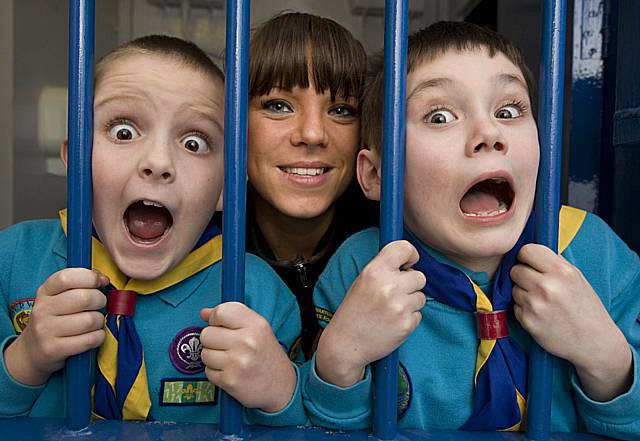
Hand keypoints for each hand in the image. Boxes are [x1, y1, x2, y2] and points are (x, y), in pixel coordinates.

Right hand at [4, 268, 107, 384]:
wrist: (32, 351)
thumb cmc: (55, 319)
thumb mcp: (60, 297)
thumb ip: (81, 283)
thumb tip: (103, 279)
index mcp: (45, 292)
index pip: (66, 277)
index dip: (90, 278)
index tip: (100, 282)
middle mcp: (42, 309)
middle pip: (84, 298)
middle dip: (100, 301)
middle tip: (99, 305)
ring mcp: (46, 331)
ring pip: (90, 320)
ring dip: (100, 321)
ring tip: (94, 322)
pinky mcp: (53, 349)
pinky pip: (90, 339)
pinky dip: (99, 336)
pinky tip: (93, 335)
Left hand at [199, 302, 295, 412]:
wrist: (281, 386)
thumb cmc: (266, 355)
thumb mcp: (257, 329)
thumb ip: (232, 316)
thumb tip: (204, 312)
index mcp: (256, 325)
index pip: (221, 312)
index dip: (215, 318)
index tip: (220, 325)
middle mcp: (248, 342)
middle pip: (207, 334)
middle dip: (213, 340)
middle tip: (228, 346)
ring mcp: (238, 362)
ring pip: (205, 353)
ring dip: (213, 358)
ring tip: (230, 360)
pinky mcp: (230, 380)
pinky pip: (208, 371)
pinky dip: (216, 372)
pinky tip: (230, 371)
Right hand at [316, 240, 425, 386]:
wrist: (346, 343)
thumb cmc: (354, 311)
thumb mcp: (362, 281)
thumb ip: (384, 269)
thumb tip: (409, 263)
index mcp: (374, 271)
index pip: (404, 248)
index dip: (411, 254)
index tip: (408, 263)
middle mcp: (388, 286)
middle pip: (420, 276)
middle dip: (411, 285)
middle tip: (395, 294)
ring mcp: (399, 306)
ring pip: (421, 297)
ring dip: (410, 303)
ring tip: (391, 310)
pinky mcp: (407, 324)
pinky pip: (418, 315)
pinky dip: (408, 319)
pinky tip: (392, 323)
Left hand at [511, 244, 631, 400]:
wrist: (594, 341)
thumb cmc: (585, 307)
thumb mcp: (577, 277)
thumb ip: (554, 262)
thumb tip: (529, 250)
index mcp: (562, 272)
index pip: (527, 250)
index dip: (526, 257)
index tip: (531, 263)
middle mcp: (547, 286)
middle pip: (515, 270)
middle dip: (523, 275)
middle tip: (536, 284)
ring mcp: (535, 305)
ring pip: (513, 288)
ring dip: (523, 293)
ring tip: (542, 301)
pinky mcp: (527, 321)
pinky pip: (515, 306)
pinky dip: (523, 309)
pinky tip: (540, 314)